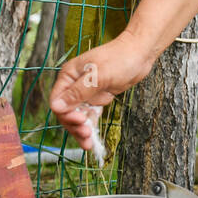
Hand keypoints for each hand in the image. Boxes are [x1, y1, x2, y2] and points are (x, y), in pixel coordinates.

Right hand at [49, 31, 153, 149]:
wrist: (140, 53)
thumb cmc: (120, 59)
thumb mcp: (98, 76)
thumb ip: (78, 92)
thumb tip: (56, 106)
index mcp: (69, 76)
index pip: (58, 100)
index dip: (66, 114)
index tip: (79, 120)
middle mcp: (74, 84)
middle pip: (67, 111)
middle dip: (75, 125)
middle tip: (86, 135)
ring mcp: (86, 91)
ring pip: (78, 115)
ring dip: (82, 129)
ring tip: (89, 144)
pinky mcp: (98, 96)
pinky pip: (90, 114)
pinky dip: (91, 124)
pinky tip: (93, 139)